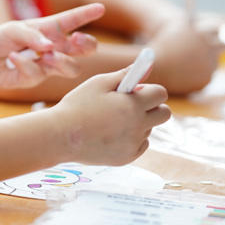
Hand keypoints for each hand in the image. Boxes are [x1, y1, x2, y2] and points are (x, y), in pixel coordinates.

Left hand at [0, 3, 103, 89]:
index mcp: (51, 29)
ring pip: (72, 68)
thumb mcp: (12, 29)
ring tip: (46, 55)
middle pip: (85, 48)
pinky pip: (38, 73)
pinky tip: (13, 58)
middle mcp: (55, 47)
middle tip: (76, 39)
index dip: (86, 13)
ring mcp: (48, 65)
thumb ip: (31, 35)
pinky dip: (25, 64)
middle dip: (87, 44)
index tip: (100, 7)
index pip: (72, 20)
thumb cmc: (1, 40)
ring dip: (61, 60)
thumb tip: (49, 46)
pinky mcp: (36, 79)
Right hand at [51, 69, 170, 165]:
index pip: (160, 94)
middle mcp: (138, 126)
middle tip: (132, 105)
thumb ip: (125, 75)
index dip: (149, 90)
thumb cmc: (78, 105)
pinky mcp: (127, 158)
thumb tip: (146, 66)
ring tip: (111, 120)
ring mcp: (133, 144)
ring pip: (149, 129)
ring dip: (138, 122)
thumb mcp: (99, 83)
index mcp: (133, 105)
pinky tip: (111, 134)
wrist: (60, 136)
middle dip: (153, 107)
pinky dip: (131, 138)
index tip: (137, 90)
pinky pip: (140, 144)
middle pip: (164, 114)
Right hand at [147, 14, 224, 94]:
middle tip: (207, 50)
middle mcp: (211, 48)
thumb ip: (191, 26)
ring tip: (185, 65)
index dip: (211, 32)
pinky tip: (184, 75)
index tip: (208, 35)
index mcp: (203, 32)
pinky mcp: (206, 80)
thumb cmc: (161, 46)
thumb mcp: (175, 29)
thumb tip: (203, 27)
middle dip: (216, 47)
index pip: (216, 29)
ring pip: (213, 63)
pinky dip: (197, 76)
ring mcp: (210, 65)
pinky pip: (206, 76)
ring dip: (204, 63)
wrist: (155, 67)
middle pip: (222, 46)